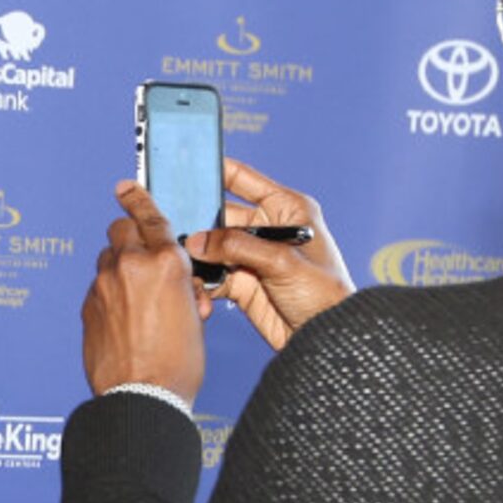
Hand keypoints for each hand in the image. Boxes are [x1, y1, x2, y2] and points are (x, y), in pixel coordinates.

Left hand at [82, 180, 204, 403]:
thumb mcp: (195, 316)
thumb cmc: (177, 363)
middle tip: (140, 257)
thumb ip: (181, 287)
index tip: (126, 186)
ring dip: (119, 269)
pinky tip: (121, 321)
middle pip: (120, 228)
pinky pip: (98, 288)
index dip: (138, 198)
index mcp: (167, 263)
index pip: (150, 216)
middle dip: (129, 237)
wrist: (143, 397)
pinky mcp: (88, 306)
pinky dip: (109, 296)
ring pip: (107, 258)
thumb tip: (175, 282)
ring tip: (135, 299)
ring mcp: (105, 285)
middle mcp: (132, 266)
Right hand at [184, 160, 354, 351]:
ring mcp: (253, 257)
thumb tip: (197, 241)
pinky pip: (214, 276)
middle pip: (222, 217)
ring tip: (181, 260)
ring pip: (214, 248)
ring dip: (199, 256)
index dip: (218, 170)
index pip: (244, 180)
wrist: (326, 337)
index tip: (190, 166)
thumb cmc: (325, 294)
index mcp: (286, 209)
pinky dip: (203, 281)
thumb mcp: (282, 261)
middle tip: (175, 227)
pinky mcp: (243, 284)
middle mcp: (267, 229)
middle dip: (199, 224)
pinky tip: (195, 285)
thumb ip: (237, 246)